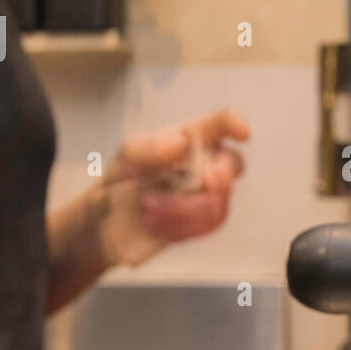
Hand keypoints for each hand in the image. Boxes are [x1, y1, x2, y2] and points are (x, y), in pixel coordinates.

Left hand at [97, 110, 249, 264]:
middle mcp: (206, 163)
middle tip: (207, 181)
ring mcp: (207, 195)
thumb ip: (151, 147)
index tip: (243, 134)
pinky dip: (179, 225)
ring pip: (218, 202)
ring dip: (182, 208)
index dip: (236, 125)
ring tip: (146, 206)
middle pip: (233, 165)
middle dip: (223, 175)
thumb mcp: (128, 155)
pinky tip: (153, 222)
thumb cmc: (121, 176)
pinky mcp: (202, 223)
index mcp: (192, 139)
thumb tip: (182, 143)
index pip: (221, 124)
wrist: (107, 220)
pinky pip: (207, 225)